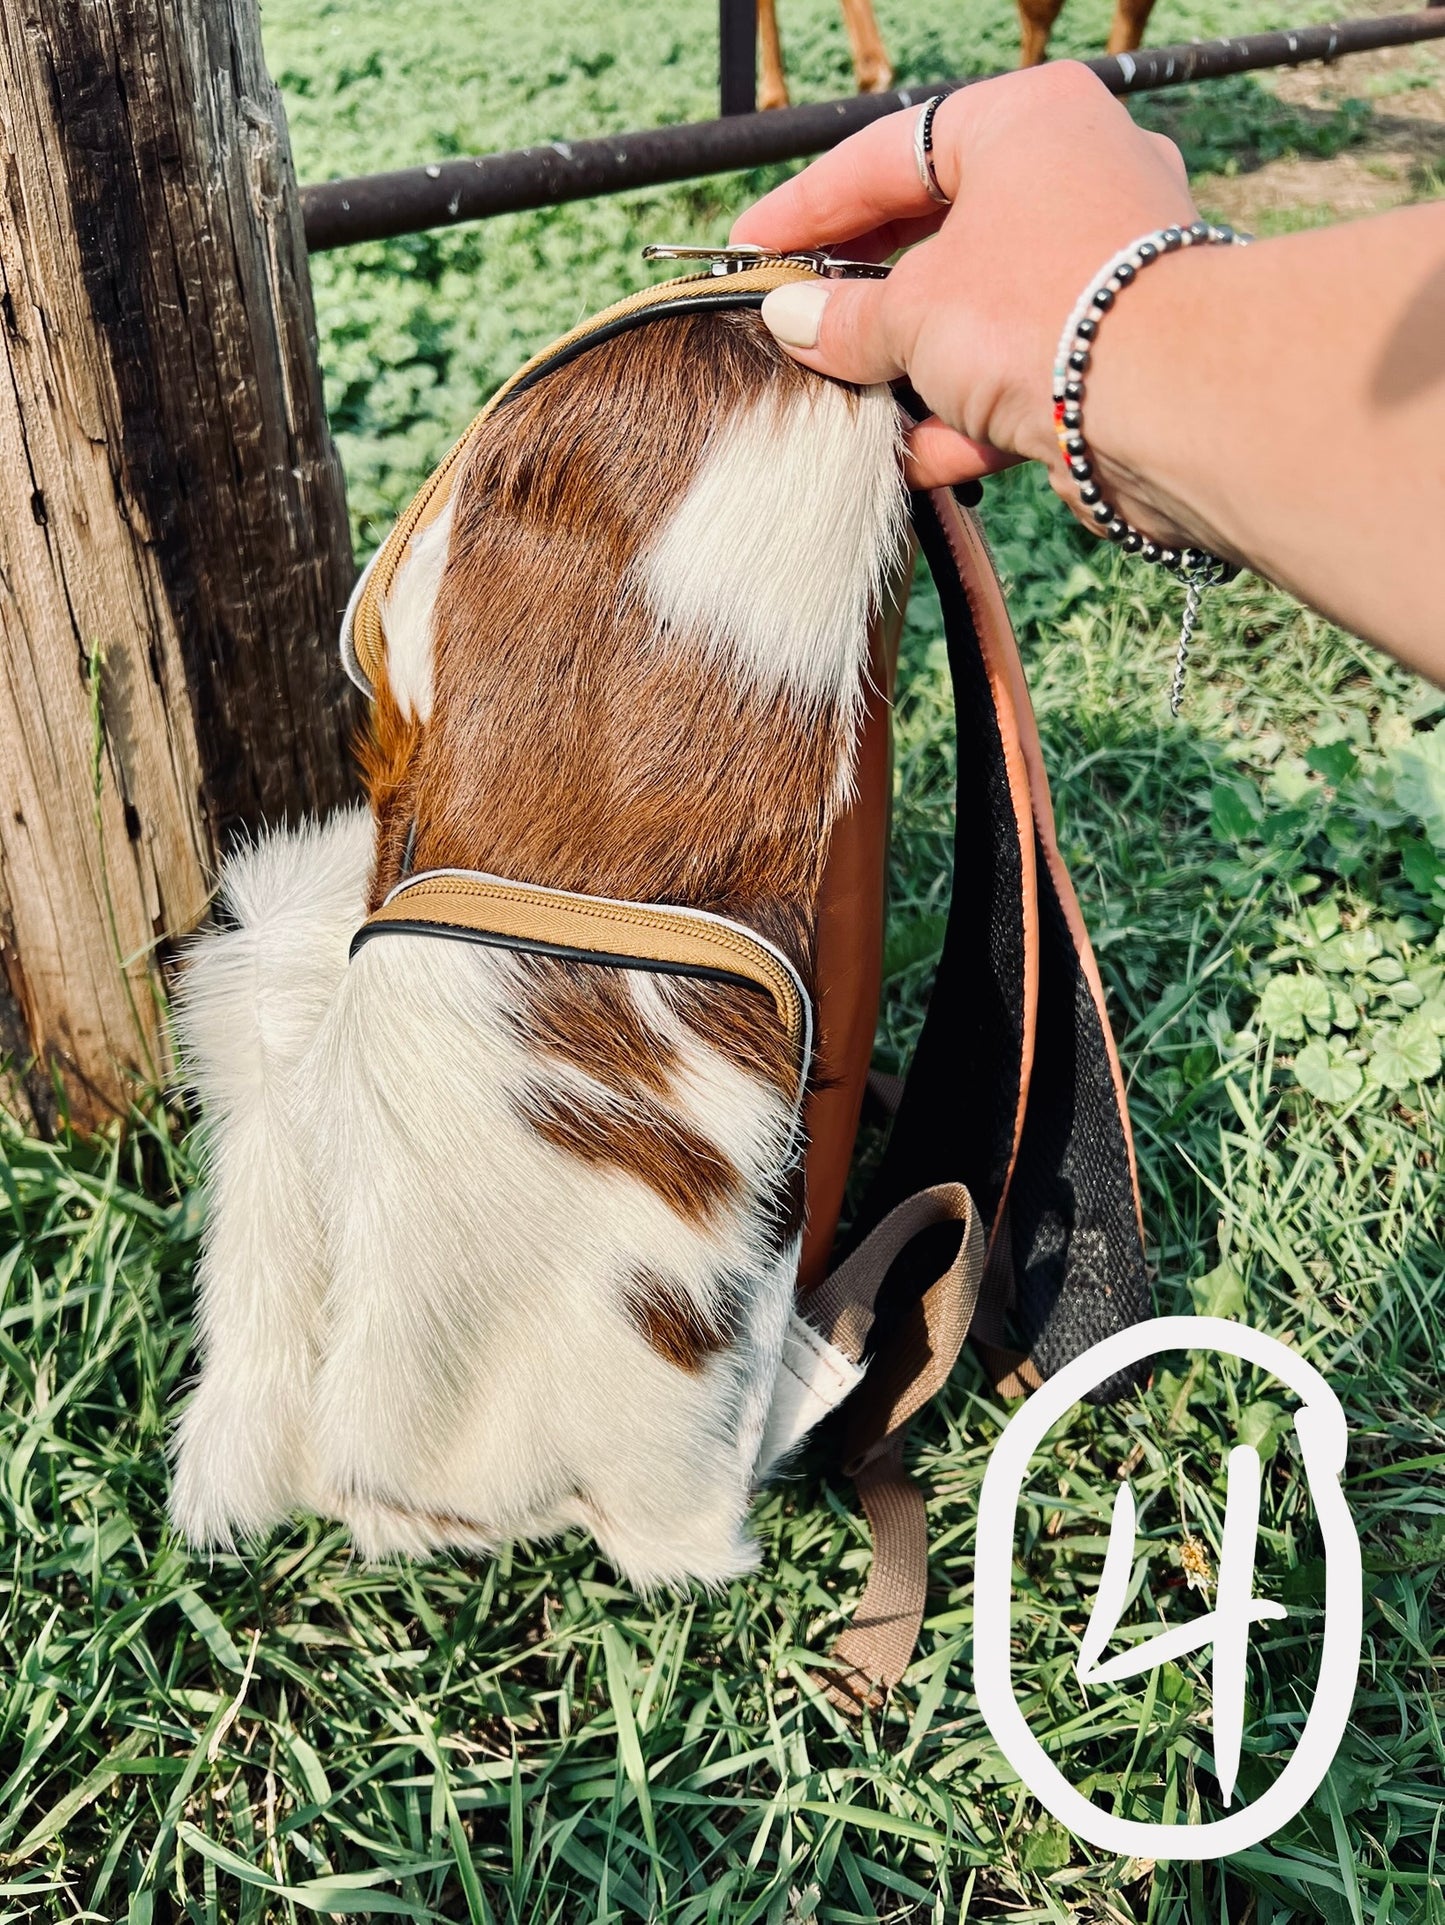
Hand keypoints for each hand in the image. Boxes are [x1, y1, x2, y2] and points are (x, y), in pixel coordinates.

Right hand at [730, 62, 1197, 525]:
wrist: (1173, 402)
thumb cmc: (1040, 311)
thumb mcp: (912, 310)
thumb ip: (845, 320)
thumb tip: (792, 324)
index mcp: (1027, 122)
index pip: (890, 154)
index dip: (808, 208)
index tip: (753, 251)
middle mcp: (1075, 181)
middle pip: (938, 238)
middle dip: (862, 300)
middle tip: (794, 332)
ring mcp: (1100, 272)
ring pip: (979, 318)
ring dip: (908, 370)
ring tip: (841, 403)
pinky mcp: (1115, 355)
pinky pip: (1021, 378)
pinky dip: (963, 417)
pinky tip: (907, 459)